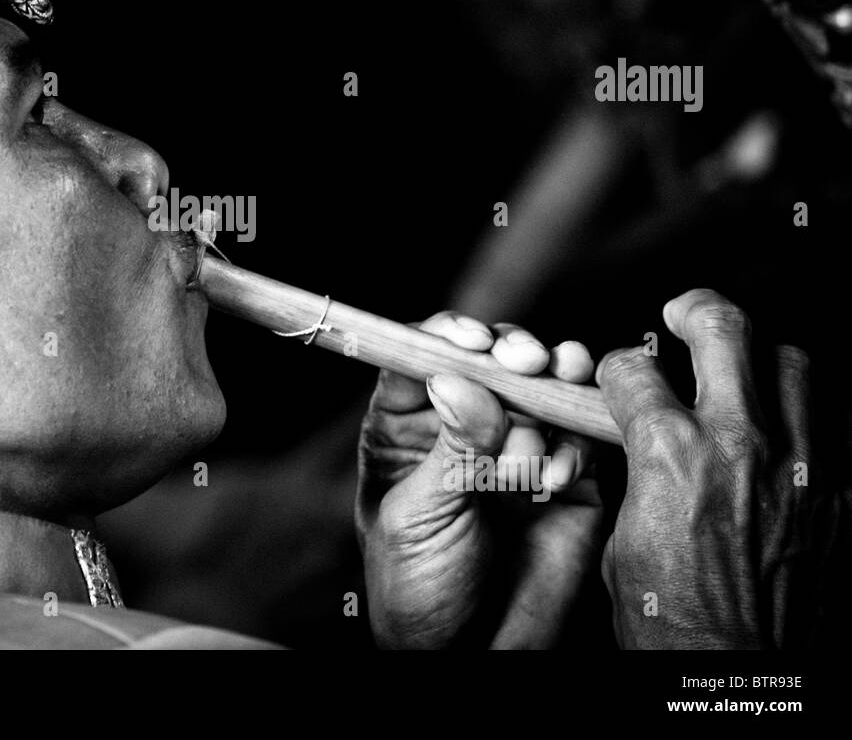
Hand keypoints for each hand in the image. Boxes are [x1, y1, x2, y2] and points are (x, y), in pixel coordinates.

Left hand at [356, 313, 603, 648]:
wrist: (472, 652)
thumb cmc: (419, 587)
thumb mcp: (420, 514)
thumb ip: (449, 448)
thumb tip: (461, 380)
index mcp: (408, 424)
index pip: (423, 356)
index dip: (448, 335)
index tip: (472, 341)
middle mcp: (465, 424)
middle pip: (491, 359)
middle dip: (512, 353)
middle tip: (527, 362)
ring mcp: (519, 444)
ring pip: (543, 388)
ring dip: (550, 392)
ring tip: (540, 433)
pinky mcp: (568, 475)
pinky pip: (579, 438)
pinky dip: (573, 449)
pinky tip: (554, 482)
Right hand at [596, 288, 829, 648]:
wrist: (733, 669)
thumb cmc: (671, 616)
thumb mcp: (620, 534)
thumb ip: (634, 472)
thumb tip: (637, 443)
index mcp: (670, 453)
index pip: (634, 369)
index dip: (617, 368)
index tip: (620, 375)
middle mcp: (739, 443)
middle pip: (726, 328)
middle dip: (696, 309)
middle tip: (684, 313)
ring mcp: (799, 464)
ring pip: (794, 362)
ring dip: (762, 358)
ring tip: (745, 369)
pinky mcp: (838, 495)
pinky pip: (833, 423)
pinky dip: (805, 415)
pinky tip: (783, 428)